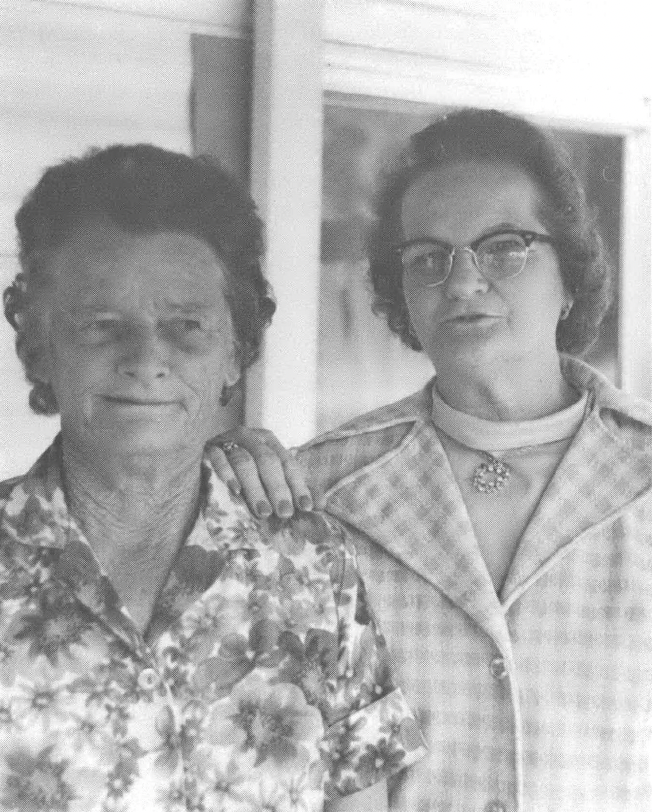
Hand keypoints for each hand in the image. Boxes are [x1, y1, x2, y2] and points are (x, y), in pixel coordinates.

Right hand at [206, 427, 321, 517]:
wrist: (206, 461)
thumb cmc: (244, 474)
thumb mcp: (270, 478)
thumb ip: (293, 489)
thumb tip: (322, 505)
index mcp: (269, 441)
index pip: (288, 463)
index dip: (298, 485)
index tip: (306, 507)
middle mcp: (250, 437)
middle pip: (267, 461)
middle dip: (278, 488)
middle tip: (284, 513)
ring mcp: (227, 440)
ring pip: (244, 461)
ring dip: (255, 488)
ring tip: (263, 512)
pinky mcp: (207, 448)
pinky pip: (217, 458)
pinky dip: (226, 474)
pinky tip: (235, 490)